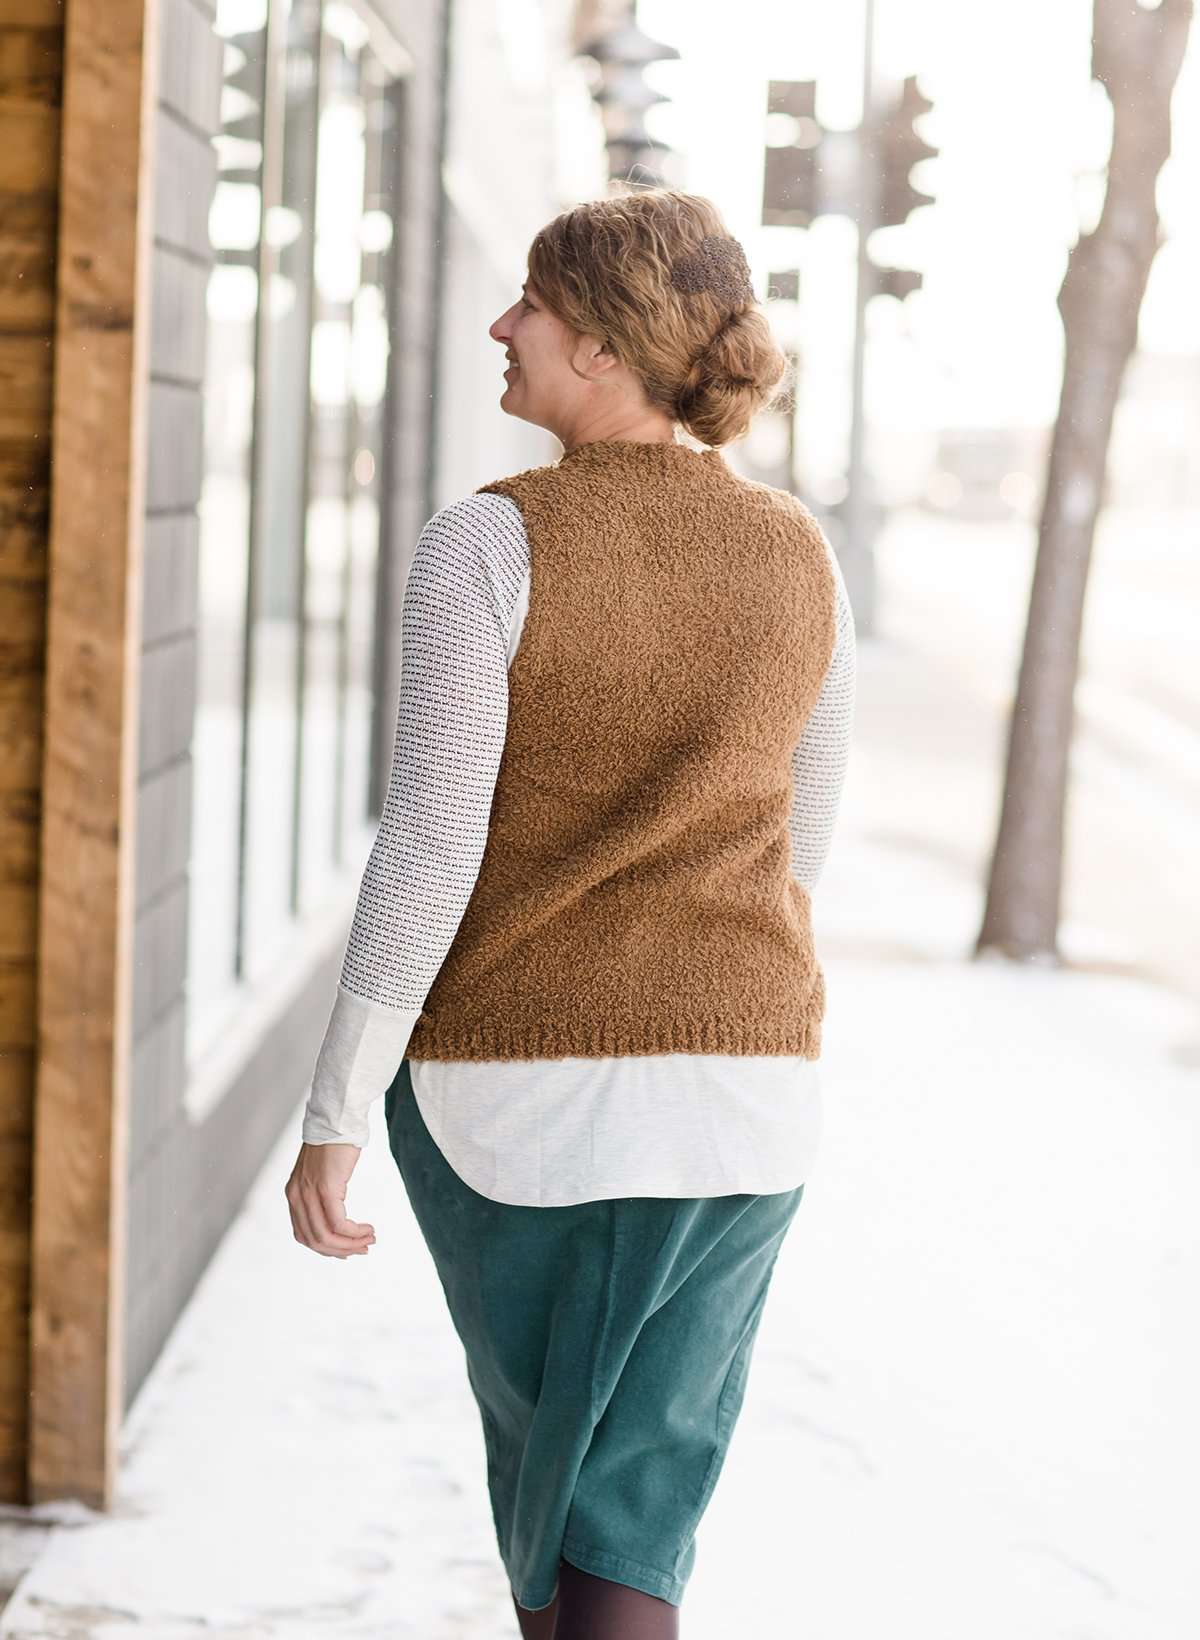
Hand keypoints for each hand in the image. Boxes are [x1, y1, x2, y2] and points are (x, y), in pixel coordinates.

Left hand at [285, 1142, 375, 1257]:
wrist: (337, 1120)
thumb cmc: (334, 1143)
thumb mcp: (322, 1173)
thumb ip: (321, 1193)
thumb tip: (336, 1215)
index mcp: (294, 1195)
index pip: (304, 1235)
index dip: (327, 1248)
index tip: (348, 1250)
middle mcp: (296, 1197)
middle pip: (315, 1240)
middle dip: (341, 1251)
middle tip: (364, 1248)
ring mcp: (309, 1193)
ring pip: (326, 1236)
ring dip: (350, 1244)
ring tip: (369, 1240)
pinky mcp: (326, 1188)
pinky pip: (338, 1224)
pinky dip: (354, 1232)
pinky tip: (367, 1229)